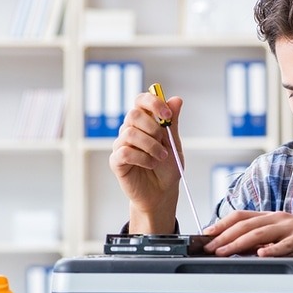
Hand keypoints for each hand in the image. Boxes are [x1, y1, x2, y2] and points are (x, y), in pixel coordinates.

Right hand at [108, 91, 184, 232]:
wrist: (162, 192)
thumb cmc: (167, 168)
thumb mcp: (174, 143)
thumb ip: (172, 122)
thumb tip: (176, 99)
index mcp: (144, 122)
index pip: (141, 100)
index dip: (153, 103)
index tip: (167, 115)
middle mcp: (130, 130)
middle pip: (133, 114)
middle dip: (153, 127)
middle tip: (164, 142)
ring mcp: (121, 145)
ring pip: (130, 133)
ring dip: (151, 146)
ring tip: (160, 157)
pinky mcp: (116, 161)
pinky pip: (124, 152)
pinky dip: (142, 158)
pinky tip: (150, 164)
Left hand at [202, 210, 292, 257]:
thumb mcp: (283, 239)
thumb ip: (263, 241)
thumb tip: (236, 250)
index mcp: (272, 217)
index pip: (241, 216)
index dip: (221, 224)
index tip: (205, 235)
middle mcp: (280, 218)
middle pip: (247, 224)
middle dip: (225, 235)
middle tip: (210, 247)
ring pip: (262, 232)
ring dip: (240, 242)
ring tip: (225, 251)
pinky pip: (288, 244)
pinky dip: (274, 249)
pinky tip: (262, 255)